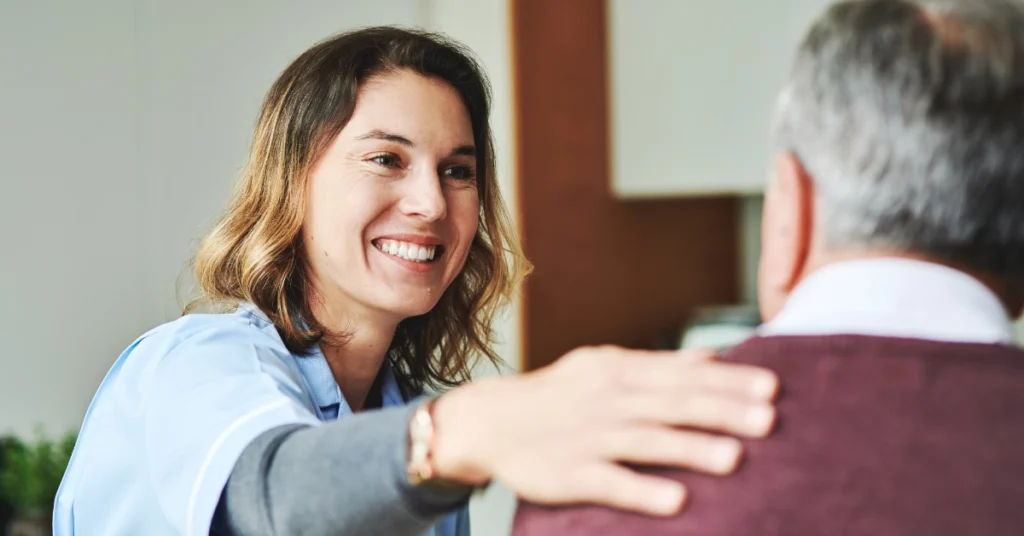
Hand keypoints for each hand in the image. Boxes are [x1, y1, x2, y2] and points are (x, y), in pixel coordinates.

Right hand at [430, 346, 777, 515]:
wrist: (489, 421)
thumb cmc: (558, 394)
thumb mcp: (604, 366)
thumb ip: (660, 365)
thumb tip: (714, 357)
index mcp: (617, 369)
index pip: (681, 374)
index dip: (728, 381)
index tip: (772, 387)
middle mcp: (606, 399)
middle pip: (672, 404)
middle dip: (722, 410)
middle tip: (770, 419)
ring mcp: (587, 437)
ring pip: (646, 441)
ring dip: (691, 448)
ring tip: (736, 458)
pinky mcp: (569, 474)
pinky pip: (610, 482)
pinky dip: (643, 490)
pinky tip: (678, 501)